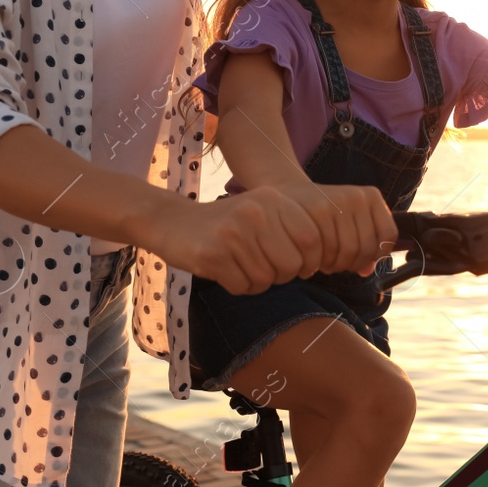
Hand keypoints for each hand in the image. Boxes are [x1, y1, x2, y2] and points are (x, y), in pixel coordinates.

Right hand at [137, 188, 324, 294]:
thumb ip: (290, 230)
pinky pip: (242, 286)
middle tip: (264, 269)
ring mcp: (233, 232)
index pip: (312, 238)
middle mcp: (255, 212)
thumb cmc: (226, 222)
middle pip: (292, 264)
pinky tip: (225, 271)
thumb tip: (316, 265)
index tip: (301, 267)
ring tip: (241, 267)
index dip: (311, 260)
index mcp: (273, 199)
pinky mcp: (212, 253)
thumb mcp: (261, 212)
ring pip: (266, 279)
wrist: (171, 220)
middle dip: (282, 276)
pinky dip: (238, 286)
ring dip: (256, 282)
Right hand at [265, 180, 397, 276]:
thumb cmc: (322, 217)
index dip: (376, 255)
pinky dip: (326, 262)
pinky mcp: (319, 210)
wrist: (287, 198)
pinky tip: (317, 260)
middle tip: (337, 265)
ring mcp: (339, 201)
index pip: (388, 234)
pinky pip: (331, 249)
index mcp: (371, 196)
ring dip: (337, 265)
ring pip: (349, 250)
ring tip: (325, 263)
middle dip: (352, 264)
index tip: (360, 261)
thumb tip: (367, 271)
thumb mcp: (347, 222)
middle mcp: (357, 197)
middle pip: (367, 246)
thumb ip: (363, 243)